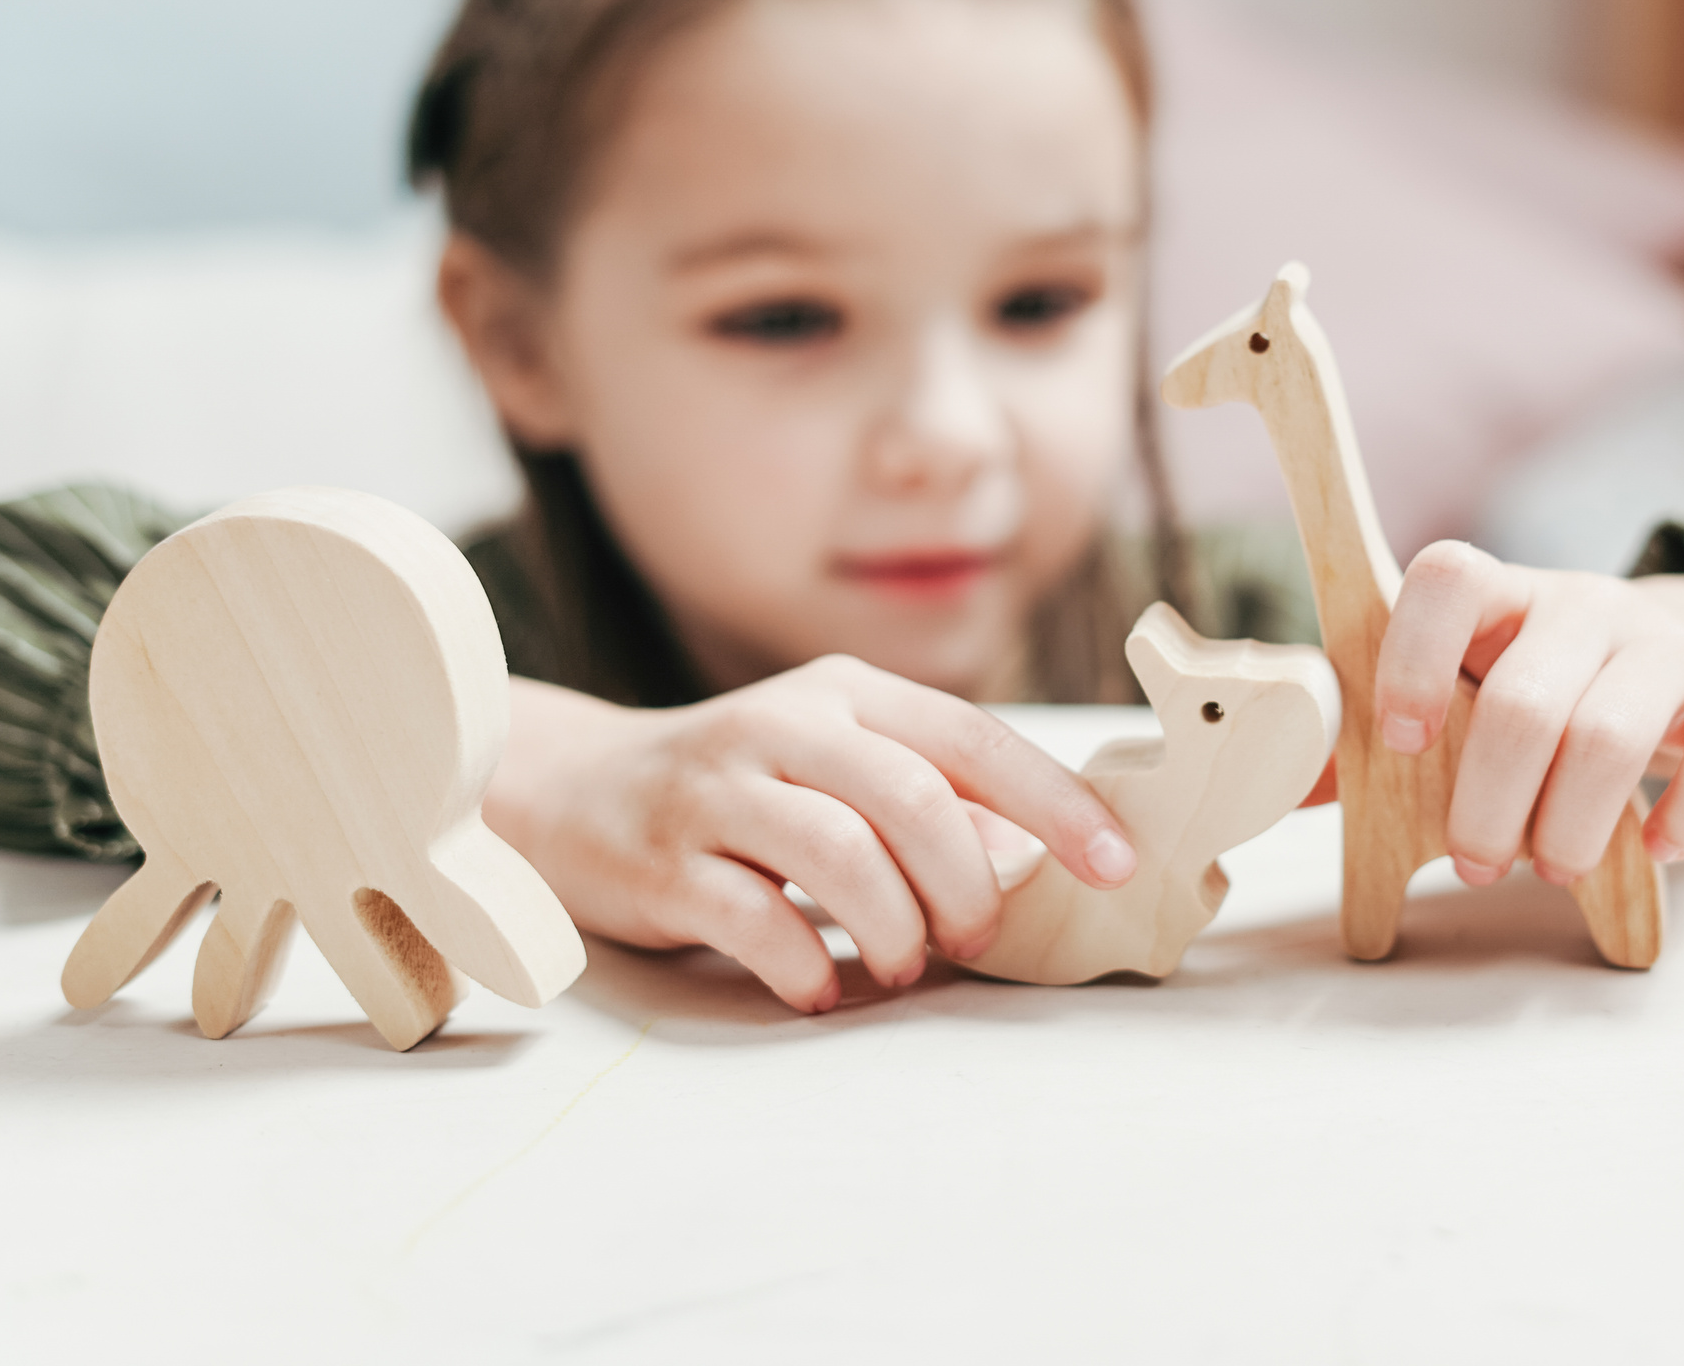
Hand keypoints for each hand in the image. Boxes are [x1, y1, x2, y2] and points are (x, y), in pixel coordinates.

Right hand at [486, 657, 1136, 1012]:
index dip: (1054, 802)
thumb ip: (933, 799)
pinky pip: (754, 920)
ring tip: (899, 965)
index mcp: (848, 695)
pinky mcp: (663, 862)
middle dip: (968, 884)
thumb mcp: (840, 766)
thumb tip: (1041, 855)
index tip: (1115, 862)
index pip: (972, 738)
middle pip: (914, 798)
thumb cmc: (742, 789)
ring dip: (893, 929)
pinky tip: (818, 988)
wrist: (568, 789)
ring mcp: (718, 790)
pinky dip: (805, 967)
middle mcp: (785, 726)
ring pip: (840, 854)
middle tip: (974, 939)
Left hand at [1374, 541, 1683, 879]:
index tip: (1405, 741)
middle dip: (1490, 803)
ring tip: (1553, 868)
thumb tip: (1291, 787)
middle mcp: (1585, 603)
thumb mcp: (1471, 690)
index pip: (1449, 577)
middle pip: (1526, 701)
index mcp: (1500, 594)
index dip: (1413, 658)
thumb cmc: (1548, 691)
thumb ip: (1384, 734)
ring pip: (1613, 738)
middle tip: (1479, 864)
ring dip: (1572, 828)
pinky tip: (1655, 849)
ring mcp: (1668, 643)